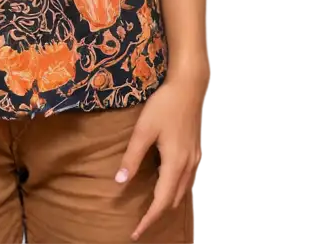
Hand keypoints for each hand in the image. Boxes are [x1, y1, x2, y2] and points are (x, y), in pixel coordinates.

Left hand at [115, 77, 203, 240]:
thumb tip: (120, 182)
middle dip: (157, 213)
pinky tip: (161, 180)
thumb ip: (132, 157)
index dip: (149, 219)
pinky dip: (172, 186)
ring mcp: (194, 159)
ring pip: (181, 189)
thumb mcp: (143, 130)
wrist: (189, 87)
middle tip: (139, 221)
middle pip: (173, 199)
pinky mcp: (195, 151)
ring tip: (148, 205)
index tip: (136, 233)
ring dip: (166, 200)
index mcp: (175, 164)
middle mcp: (188, 166)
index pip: (162, 201)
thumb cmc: (164, 106)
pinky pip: (184, 177)